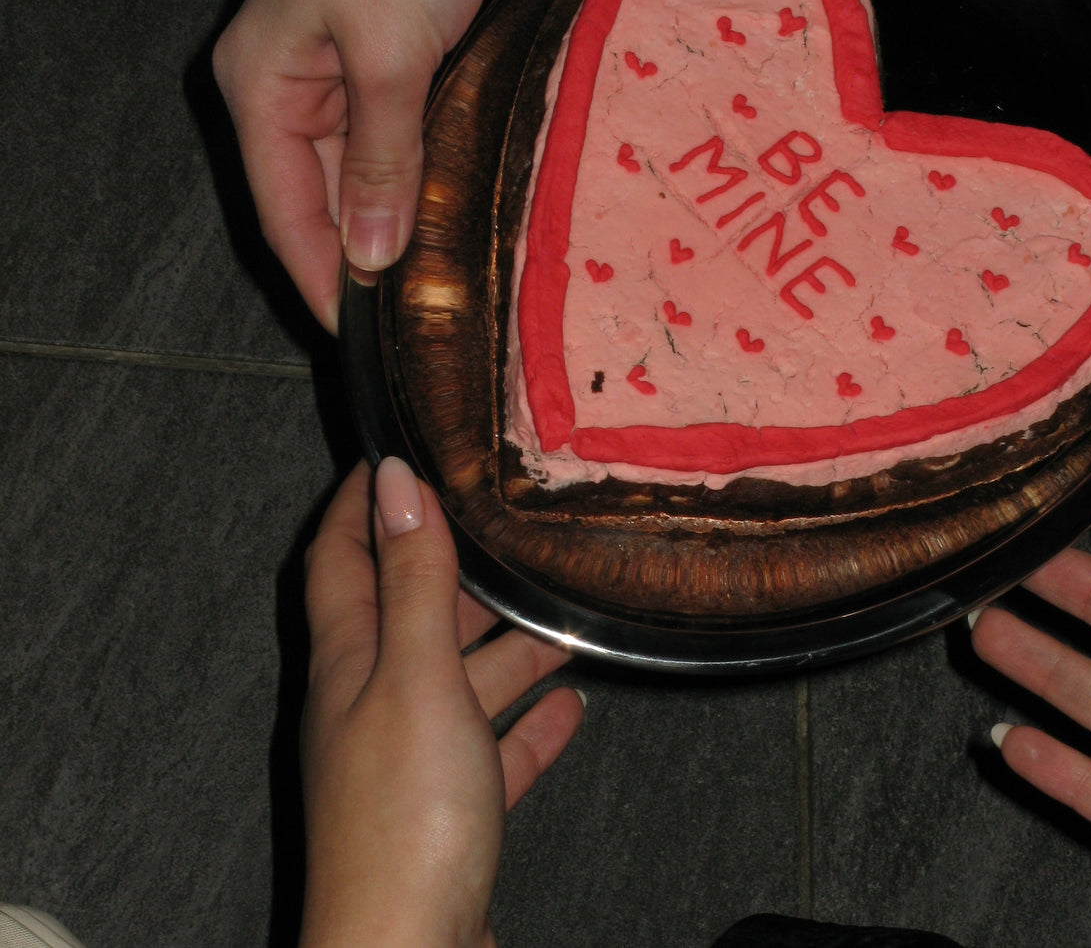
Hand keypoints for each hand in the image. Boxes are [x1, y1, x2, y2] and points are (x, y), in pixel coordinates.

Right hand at [212, 0, 506, 330]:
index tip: (363, 339)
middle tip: (418, 317)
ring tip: (439, 276)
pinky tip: (452, 204)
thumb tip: (373, 256)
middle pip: (323, 195)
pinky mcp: (390, 44)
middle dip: (368, 254)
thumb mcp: (389, 59)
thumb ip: (384, 163)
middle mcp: (289, 81)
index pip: (287, 213)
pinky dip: (422, 167)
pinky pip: (398, 129)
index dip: (326, 281)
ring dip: (400, 213)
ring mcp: (340, 62)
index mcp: (261, 86)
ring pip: (365, 165)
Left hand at [299, 458, 582, 947]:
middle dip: (456, 568)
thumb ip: (415, 580)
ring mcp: (410, 761)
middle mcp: (373, 704)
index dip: (361, 502)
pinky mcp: (451, 813)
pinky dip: (529, 726)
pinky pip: (493, 751)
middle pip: (410, 614)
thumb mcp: (416, 675)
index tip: (398, 451)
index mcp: (350, 662)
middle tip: (511, 525)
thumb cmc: (404, 816)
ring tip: (566, 612)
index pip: (340, 558)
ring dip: (508, 647)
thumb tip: (396, 480)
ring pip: (460, 681)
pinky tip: (573, 708)